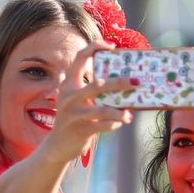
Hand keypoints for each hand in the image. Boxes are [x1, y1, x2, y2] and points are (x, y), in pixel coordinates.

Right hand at [36, 41, 135, 165]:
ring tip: (129, 114)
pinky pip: (103, 125)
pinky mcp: (80, 129)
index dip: (95, 47)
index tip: (112, 47)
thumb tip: (115, 76)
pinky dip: (114, 123)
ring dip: (119, 111)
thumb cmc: (72, 119)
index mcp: (68, 83)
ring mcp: (74, 113)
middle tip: (136, 82)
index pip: (80, 58)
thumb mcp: (74, 99)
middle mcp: (69, 96)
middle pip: (97, 84)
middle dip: (119, 82)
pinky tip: (120, 122)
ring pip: (102, 109)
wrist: (57, 146)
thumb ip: (88, 87)